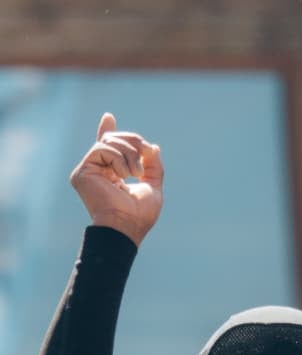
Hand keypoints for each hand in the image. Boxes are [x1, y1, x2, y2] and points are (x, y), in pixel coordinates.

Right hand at [69, 113, 163, 245]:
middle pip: (114, 140)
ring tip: (136, 174)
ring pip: (109, 142)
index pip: (108, 148)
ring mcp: (88, 171)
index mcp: (111, 175)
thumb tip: (153, 147)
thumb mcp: (153, 186)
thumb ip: (153, 167)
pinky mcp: (82, 172)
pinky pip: (102, 149)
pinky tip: (124, 175)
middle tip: (144, 160)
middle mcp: (96, 171)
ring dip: (129, 154)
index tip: (109, 117)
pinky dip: (119, 159)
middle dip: (134, 143)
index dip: (108, 131)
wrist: (127, 225)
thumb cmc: (140, 214)